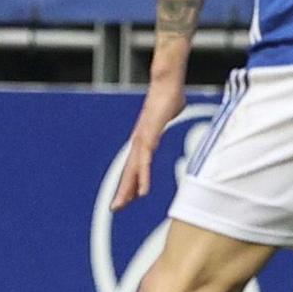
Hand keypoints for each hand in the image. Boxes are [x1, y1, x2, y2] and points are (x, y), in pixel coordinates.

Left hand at [111, 79, 186, 209]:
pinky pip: (145, 161)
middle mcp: (139, 141)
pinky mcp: (148, 136)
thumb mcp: (172, 112)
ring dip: (128, 188)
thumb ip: (171, 116)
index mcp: (144, 139)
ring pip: (133, 169)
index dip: (130, 181)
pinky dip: (142, 177)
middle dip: (122, 191)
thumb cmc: (170, 96)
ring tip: (124, 205)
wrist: (168, 83)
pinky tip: (143, 191)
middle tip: (116, 208)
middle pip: (128, 171)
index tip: (128, 198)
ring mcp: (142, 139)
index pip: (135, 165)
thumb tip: (177, 108)